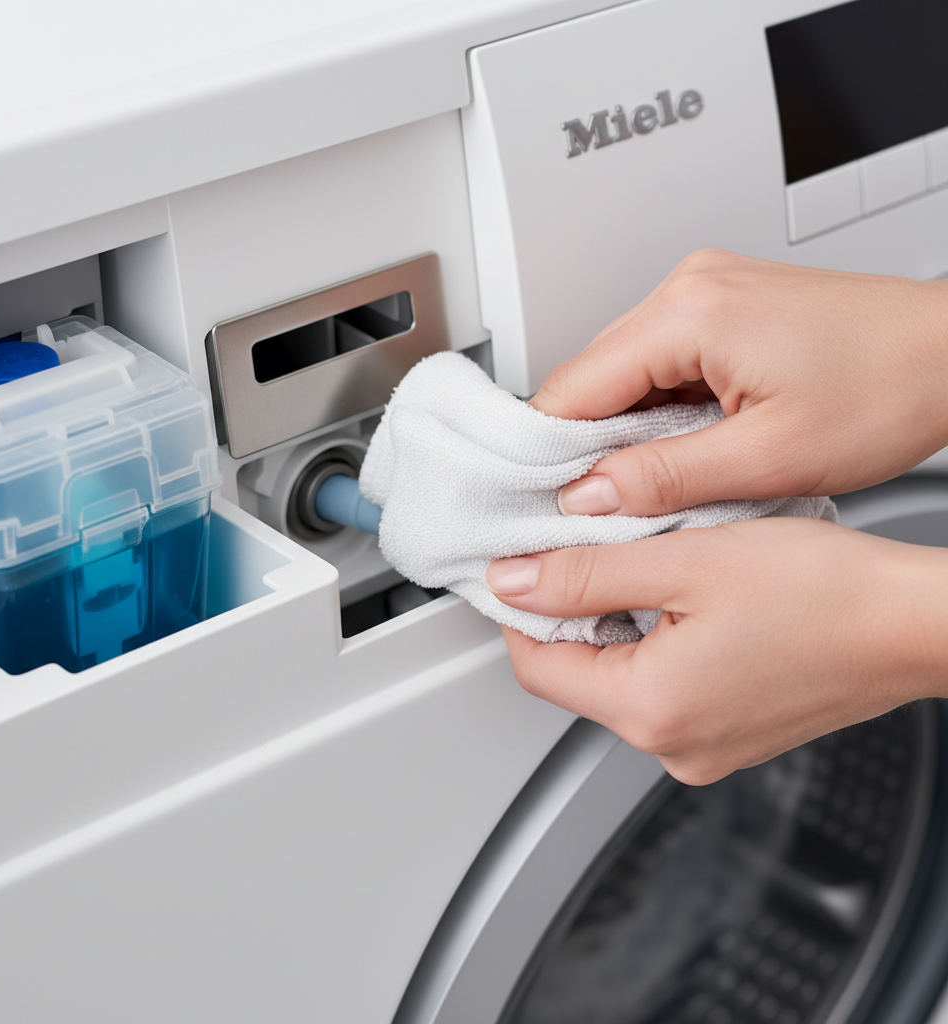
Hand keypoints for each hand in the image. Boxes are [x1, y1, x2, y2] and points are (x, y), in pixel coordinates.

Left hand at [486, 519, 947, 784]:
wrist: (915, 623)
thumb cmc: (825, 593)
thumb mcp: (682, 561)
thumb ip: (584, 575)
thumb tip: (512, 582)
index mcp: (652, 710)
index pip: (537, 666)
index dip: (521, 610)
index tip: (525, 564)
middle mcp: (674, 745)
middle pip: (579, 675)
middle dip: (574, 612)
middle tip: (595, 550)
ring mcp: (707, 747)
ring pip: (623, 678)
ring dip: (620, 623)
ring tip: (654, 568)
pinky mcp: (733, 734)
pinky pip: (667, 689)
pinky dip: (660, 643)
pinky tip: (689, 600)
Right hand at [534, 250, 947, 516]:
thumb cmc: (890, 388)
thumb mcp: (769, 456)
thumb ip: (664, 475)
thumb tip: (587, 493)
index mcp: (689, 313)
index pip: (572, 386)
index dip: (546, 449)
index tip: (539, 496)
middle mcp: (688, 288)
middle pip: (591, 375)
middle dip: (586, 441)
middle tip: (597, 502)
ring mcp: (704, 290)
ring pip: (623, 370)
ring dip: (624, 426)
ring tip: (652, 477)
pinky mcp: (721, 303)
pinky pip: (658, 359)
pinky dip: (656, 405)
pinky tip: (680, 442)